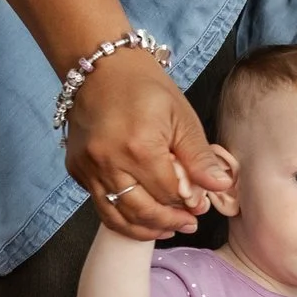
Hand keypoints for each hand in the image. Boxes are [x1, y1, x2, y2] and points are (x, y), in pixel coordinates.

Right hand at [65, 50, 236, 239]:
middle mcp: (108, 161)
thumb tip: (220, 186)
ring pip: (117, 217)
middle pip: (143, 211)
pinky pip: (100, 205)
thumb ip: (199, 157)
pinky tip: (142, 218)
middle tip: (189, 224)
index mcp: (139, 146)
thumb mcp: (181, 117)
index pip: (169, 193)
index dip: (188, 204)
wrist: (100, 68)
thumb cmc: (145, 89)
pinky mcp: (76, 170)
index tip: (201, 206)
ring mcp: (88, 168)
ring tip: (168, 228)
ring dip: (146, 228)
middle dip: (170, 222)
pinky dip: (122, 218)